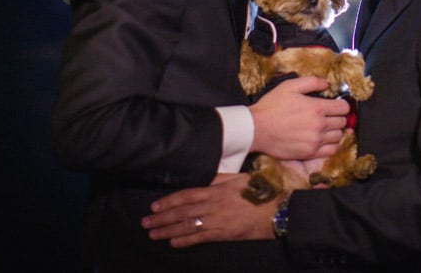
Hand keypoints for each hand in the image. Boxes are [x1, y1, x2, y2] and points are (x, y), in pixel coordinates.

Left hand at [142, 173, 278, 246]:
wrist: (276, 210)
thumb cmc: (259, 191)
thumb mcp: (238, 178)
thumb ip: (219, 178)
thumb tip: (202, 178)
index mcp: (216, 190)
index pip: (186, 195)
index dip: (168, 201)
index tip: (154, 205)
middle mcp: (213, 205)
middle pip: (182, 212)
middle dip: (161, 218)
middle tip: (145, 222)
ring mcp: (217, 221)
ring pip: (187, 226)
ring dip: (168, 231)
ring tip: (153, 234)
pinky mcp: (223, 234)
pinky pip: (200, 238)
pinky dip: (185, 241)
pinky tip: (173, 242)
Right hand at [249, 75, 349, 159]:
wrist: (256, 129)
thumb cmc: (271, 106)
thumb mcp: (289, 86)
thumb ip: (311, 82)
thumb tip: (326, 84)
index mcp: (317, 108)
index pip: (344, 108)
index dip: (341, 105)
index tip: (336, 105)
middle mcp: (319, 125)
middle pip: (342, 122)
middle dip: (338, 117)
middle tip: (329, 116)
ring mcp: (315, 141)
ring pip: (338, 136)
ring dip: (335, 131)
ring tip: (325, 128)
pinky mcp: (309, 153)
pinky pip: (331, 151)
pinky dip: (331, 145)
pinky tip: (324, 140)